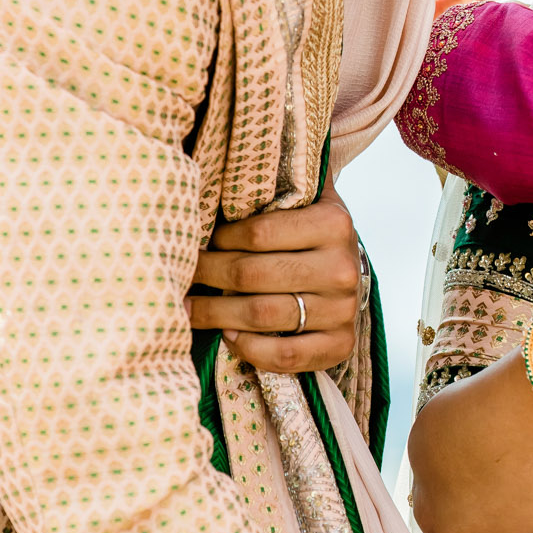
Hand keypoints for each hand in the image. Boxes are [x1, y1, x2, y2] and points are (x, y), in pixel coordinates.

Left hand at [189, 183, 363, 372]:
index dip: (221, 240)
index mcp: (334, 224)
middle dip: (207, 275)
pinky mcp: (342, 343)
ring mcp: (344, 309)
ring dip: (215, 314)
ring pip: (263, 315)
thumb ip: (270, 189)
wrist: (350, 269)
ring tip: (189, 308)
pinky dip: (250, 348)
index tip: (201, 242)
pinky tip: (229, 336)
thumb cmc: (311, 232)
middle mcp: (342, 267)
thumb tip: (211, 178)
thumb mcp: (303, 201)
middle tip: (182, 275)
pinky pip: (286, 354)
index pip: (259, 233)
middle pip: (253, 275)